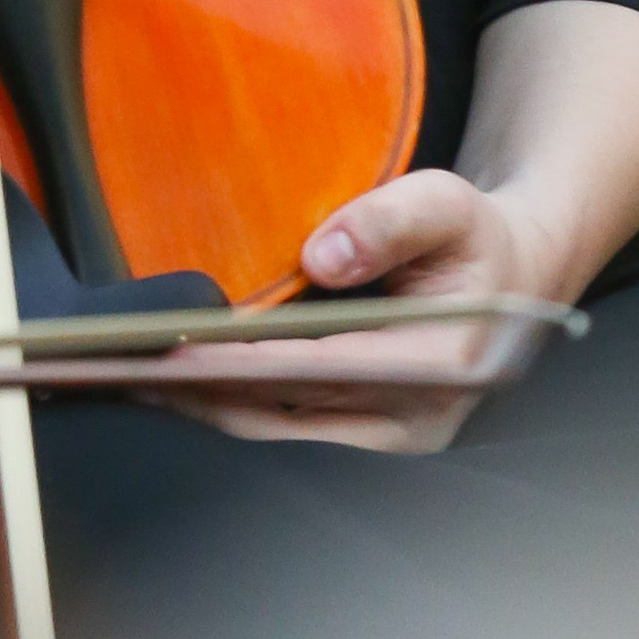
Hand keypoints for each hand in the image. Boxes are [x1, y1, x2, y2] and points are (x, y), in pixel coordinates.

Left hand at [157, 168, 565, 457]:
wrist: (516, 276)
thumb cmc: (479, 237)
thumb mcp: (449, 202)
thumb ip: (389, 220)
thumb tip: (320, 256)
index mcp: (440, 365)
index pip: (319, 368)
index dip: (242, 359)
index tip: (176, 345)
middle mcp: (414, 419)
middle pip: (285, 410)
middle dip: (201, 390)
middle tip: (122, 366)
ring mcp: (390, 436)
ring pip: (275, 426)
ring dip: (203, 403)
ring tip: (129, 374)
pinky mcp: (367, 434)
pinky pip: (284, 423)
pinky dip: (230, 401)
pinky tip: (177, 380)